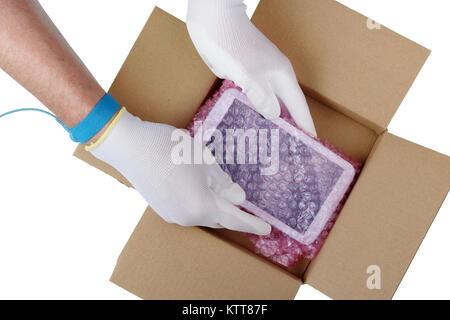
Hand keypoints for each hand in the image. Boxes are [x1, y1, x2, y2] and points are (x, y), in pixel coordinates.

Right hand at [89, 109, 270, 234]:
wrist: (130, 147)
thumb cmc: (170, 150)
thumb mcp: (204, 161)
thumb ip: (224, 182)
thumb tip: (238, 197)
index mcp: (201, 207)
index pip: (234, 220)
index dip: (252, 224)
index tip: (267, 229)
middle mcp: (186, 218)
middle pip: (218, 218)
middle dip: (233, 212)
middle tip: (243, 200)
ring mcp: (171, 215)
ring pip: (202, 214)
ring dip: (215, 205)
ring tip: (221, 188)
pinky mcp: (161, 208)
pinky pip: (188, 210)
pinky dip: (199, 202)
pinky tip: (199, 186)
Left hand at [187, 0, 316, 135]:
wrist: (211, 20)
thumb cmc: (233, 44)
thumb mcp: (249, 74)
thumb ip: (263, 98)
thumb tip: (274, 116)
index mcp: (281, 76)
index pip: (298, 106)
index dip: (305, 125)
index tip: (312, 144)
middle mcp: (271, 78)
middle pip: (284, 107)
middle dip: (287, 128)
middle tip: (288, 151)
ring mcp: (256, 77)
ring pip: (266, 104)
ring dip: (268, 122)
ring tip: (268, 144)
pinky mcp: (240, 77)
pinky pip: (250, 100)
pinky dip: (251, 113)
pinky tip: (247, 125)